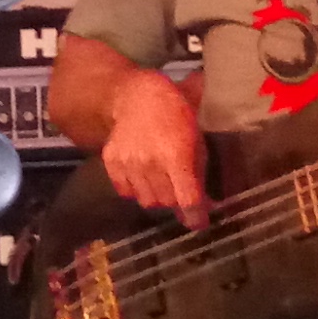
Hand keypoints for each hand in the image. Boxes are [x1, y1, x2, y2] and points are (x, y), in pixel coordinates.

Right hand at [100, 68, 211, 229]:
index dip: (196, 217)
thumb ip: (199, 174)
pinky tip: (142, 175)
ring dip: (157, 196)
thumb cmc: (176, 114)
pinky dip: (136, 190)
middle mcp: (150, 163)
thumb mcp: (196, 139)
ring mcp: (128, 163)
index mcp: (176, 156)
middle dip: (177, 200)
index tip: (200, 222)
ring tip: (160, 180)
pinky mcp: (111, 163)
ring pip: (146, 201)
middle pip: (166, 203)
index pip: (187, 200)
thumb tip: (205, 206)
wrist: (137, 96)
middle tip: (179, 189)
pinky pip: (126, 192)